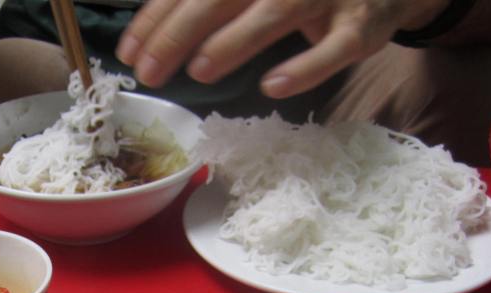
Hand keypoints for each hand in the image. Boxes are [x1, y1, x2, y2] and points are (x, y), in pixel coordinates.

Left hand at [115, 0, 449, 97]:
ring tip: (199, 69)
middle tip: (148, 71)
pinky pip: (336, 47)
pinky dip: (305, 67)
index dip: (157, 15)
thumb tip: (150, 34)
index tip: (128, 51)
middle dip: (179, 31)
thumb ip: (212, 3)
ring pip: (276, 12)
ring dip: (234, 41)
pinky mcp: (363, 25)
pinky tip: (273, 86)